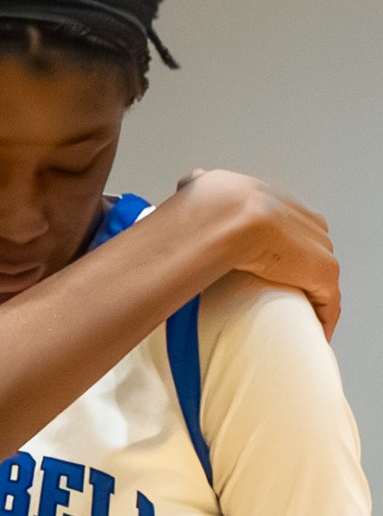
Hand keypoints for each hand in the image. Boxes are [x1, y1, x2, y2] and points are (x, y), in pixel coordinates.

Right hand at [172, 169, 340, 339]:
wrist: (226, 215)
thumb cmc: (210, 206)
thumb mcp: (201, 187)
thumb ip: (198, 186)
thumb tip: (186, 183)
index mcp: (278, 200)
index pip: (291, 227)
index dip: (283, 251)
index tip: (268, 272)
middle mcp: (303, 219)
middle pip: (311, 252)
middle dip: (301, 274)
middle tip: (280, 299)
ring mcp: (315, 246)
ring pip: (321, 277)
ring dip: (312, 297)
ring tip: (293, 320)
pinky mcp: (322, 271)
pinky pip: (329, 301)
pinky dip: (324, 318)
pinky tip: (313, 332)